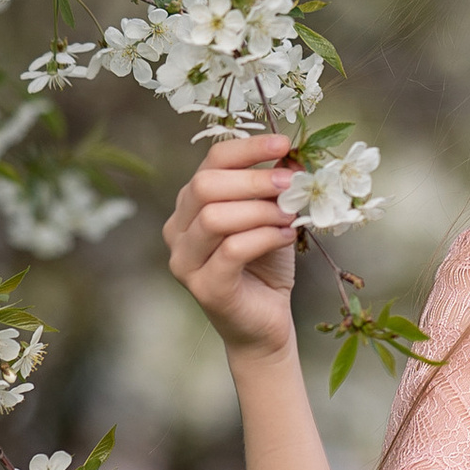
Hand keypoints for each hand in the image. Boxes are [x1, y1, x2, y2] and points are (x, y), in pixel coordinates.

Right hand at [164, 133, 303, 358]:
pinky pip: (232, 250)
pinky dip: (264, 237)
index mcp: (190, 205)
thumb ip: (274, 188)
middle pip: (206, 186)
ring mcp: (185, 261)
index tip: (284, 143)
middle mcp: (177, 230)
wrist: (266, 325)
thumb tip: (291, 153)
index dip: (247, 148)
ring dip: (260, 211)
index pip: (211, 162)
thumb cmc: (265, 268)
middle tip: (291, 183)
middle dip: (254, 180)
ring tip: (290, 216)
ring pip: (215, 218)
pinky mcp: (204, 287)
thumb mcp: (272, 218)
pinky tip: (287, 237)